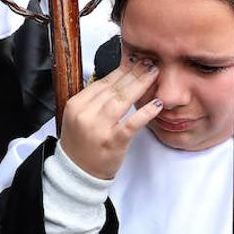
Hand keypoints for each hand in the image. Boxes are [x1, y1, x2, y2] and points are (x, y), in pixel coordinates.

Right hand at [58, 62, 161, 178]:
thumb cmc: (82, 144)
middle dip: (134, 72)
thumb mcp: (80, 117)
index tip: (136, 60)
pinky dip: (145, 112)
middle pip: (114, 88)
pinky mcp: (112, 142)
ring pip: (122, 100)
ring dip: (140, 85)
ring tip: (154, 74)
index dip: (122, 70)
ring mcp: (99, 128)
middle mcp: (85, 114)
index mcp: (76, 104)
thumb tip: (118, 78)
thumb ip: (95, 99)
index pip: (103, 82)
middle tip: (150, 62)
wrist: (77, 172)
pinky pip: (131, 124)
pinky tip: (157, 103)